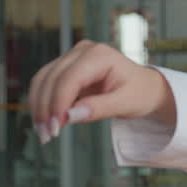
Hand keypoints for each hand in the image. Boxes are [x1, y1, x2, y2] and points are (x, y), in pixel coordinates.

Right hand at [28, 40, 175, 142]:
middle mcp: (83, 51)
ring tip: (44, 132)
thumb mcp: (127, 103)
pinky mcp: (66, 67)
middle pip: (51, 78)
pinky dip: (43, 102)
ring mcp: (72, 57)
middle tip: (46, 135)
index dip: (58, 103)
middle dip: (45, 108)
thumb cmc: (141, 93)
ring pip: (43, 80)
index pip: (69, 79)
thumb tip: (70, 116)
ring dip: (39, 106)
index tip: (55, 127)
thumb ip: (99, 109)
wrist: (147, 87)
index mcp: (100, 55)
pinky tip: (47, 121)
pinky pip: (46, 83)